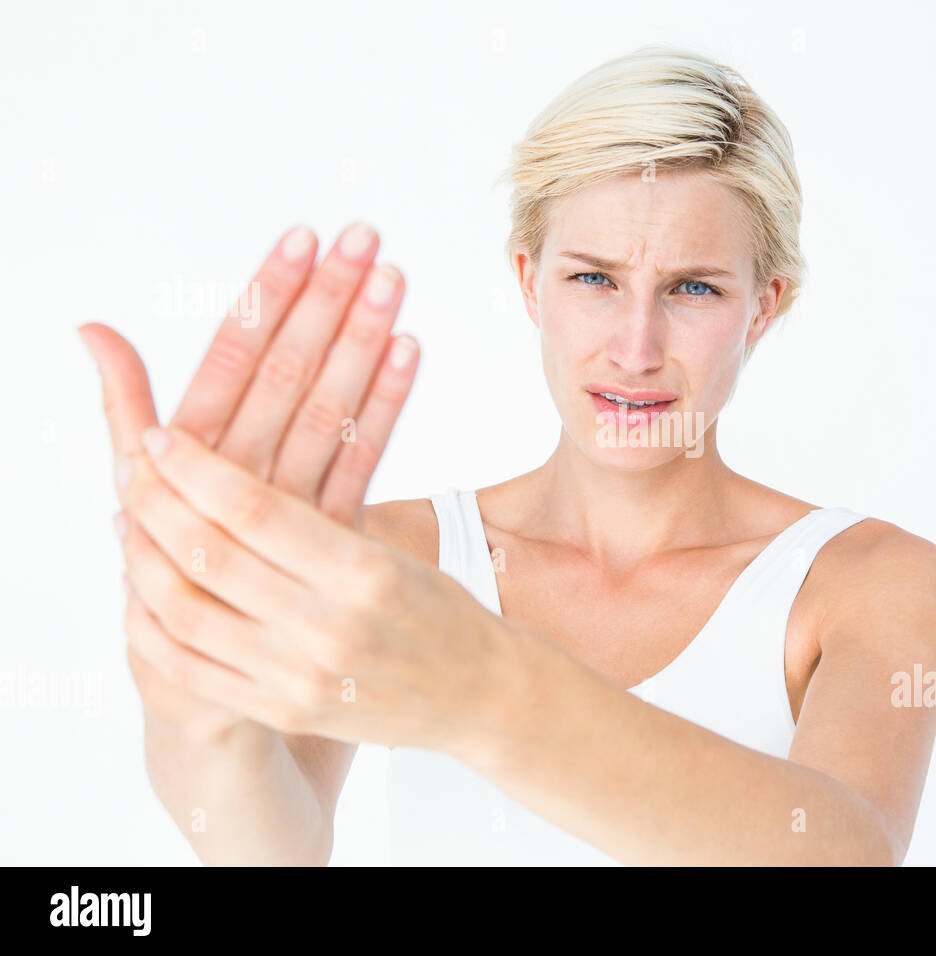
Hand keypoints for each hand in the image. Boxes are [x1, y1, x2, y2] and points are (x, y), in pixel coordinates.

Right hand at [82, 224, 420, 738]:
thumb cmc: (185, 581)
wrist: (217, 699)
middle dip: (324, 302)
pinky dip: (387, 408)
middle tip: (364, 236)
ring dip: (361, 341)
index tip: (305, 237)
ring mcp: (287, 522)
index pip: (230, 361)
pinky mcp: (329, 555)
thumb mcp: (154, 492)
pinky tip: (411, 351)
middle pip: (284, 378)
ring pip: (328, 415)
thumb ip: (130, 410)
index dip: (267, 298)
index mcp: (189, 461)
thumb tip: (94, 329)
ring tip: (393, 277)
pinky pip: (362, 471)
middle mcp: (235, 486)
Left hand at [115, 424, 505, 754]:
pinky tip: (140, 591)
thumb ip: (315, 525)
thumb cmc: (440, 610)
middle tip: (131, 466)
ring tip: (127, 521)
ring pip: (187, 611)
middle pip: (210, 555)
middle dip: (156, 501)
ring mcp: (300, 677)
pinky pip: (192, 669)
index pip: (256, 510)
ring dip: (143, 560)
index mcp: (365, 574)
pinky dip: (151, 626)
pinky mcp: (283, 710)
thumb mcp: (391, 553)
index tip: (160, 435)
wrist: (478, 695)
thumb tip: (232, 480)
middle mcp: (329, 628)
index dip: (196, 468)